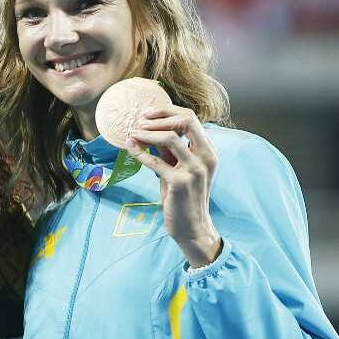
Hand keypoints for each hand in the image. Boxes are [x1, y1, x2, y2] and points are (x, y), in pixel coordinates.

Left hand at [126, 105, 222, 267]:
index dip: (168, 111)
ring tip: (131, 133)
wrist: (191, 227)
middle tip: (139, 120)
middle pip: (187, 120)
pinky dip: (140, 153)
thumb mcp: (178, 169)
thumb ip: (170, 152)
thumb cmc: (183, 198)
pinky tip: (130, 148)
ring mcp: (194, 169)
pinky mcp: (180, 182)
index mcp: (208, 152)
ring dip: (147, 133)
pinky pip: (156, 162)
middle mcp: (206, 157)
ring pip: (170, 137)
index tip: (148, 113)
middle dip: (160, 116)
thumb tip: (149, 132)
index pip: (192, 118)